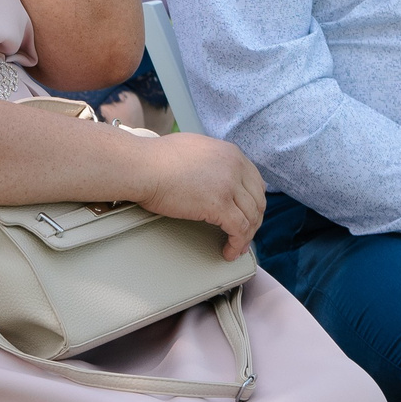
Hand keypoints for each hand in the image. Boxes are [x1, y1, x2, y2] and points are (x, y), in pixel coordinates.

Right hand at [127, 131, 265, 259]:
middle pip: (257, 200)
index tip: (247, 215)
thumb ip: (211, 161)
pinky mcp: (220, 205)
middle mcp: (235, 166)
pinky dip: (237, 244)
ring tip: (235, 247)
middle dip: (253, 221)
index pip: (255, 182)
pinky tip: (228, 251)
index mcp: (230, 153)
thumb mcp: (195, 150)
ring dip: (245, 236)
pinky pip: (239, 230)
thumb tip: (211, 176)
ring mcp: (229, 185)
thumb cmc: (155, 159)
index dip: (253, 203)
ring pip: (251, 218)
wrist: (142, 166)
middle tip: (243, 235)